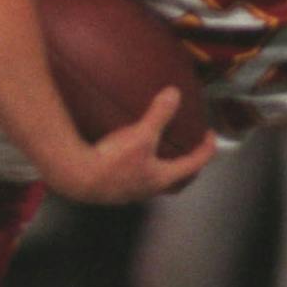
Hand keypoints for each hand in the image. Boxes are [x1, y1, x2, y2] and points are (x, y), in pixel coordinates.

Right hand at [41, 87, 215, 203]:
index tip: (210, 137)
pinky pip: (132, 181)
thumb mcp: (140, 135)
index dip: (206, 150)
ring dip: (161, 171)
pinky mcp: (111, 190)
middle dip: (186, 168)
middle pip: (176, 183)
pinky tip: (126, 159)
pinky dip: (138, 170)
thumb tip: (174, 94)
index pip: (194, 165)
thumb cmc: (111, 161)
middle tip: (190, 154)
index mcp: (161, 178)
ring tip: (158, 155)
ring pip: (153, 184)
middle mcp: (148, 189)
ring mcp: (129, 192)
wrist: (76, 177)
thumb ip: (159, 114)